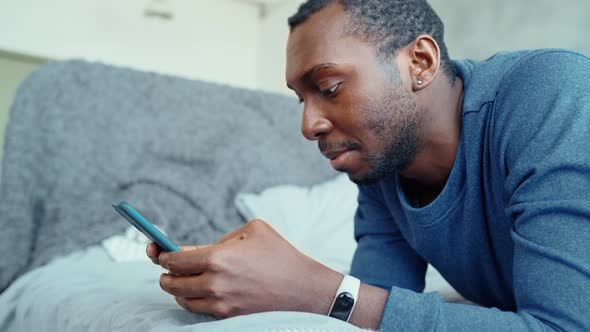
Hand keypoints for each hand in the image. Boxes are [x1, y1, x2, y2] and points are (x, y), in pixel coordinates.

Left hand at [146, 219, 342, 318]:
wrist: (304, 288)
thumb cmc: (280, 254)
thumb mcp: (252, 231)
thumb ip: (219, 239)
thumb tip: (194, 250)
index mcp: (218, 257)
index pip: (174, 259)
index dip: (162, 255)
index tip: (158, 251)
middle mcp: (214, 283)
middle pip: (172, 282)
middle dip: (165, 274)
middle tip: (165, 269)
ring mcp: (221, 303)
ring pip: (182, 299)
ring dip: (177, 290)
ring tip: (181, 281)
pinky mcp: (228, 317)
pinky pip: (199, 310)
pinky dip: (193, 301)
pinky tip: (198, 292)